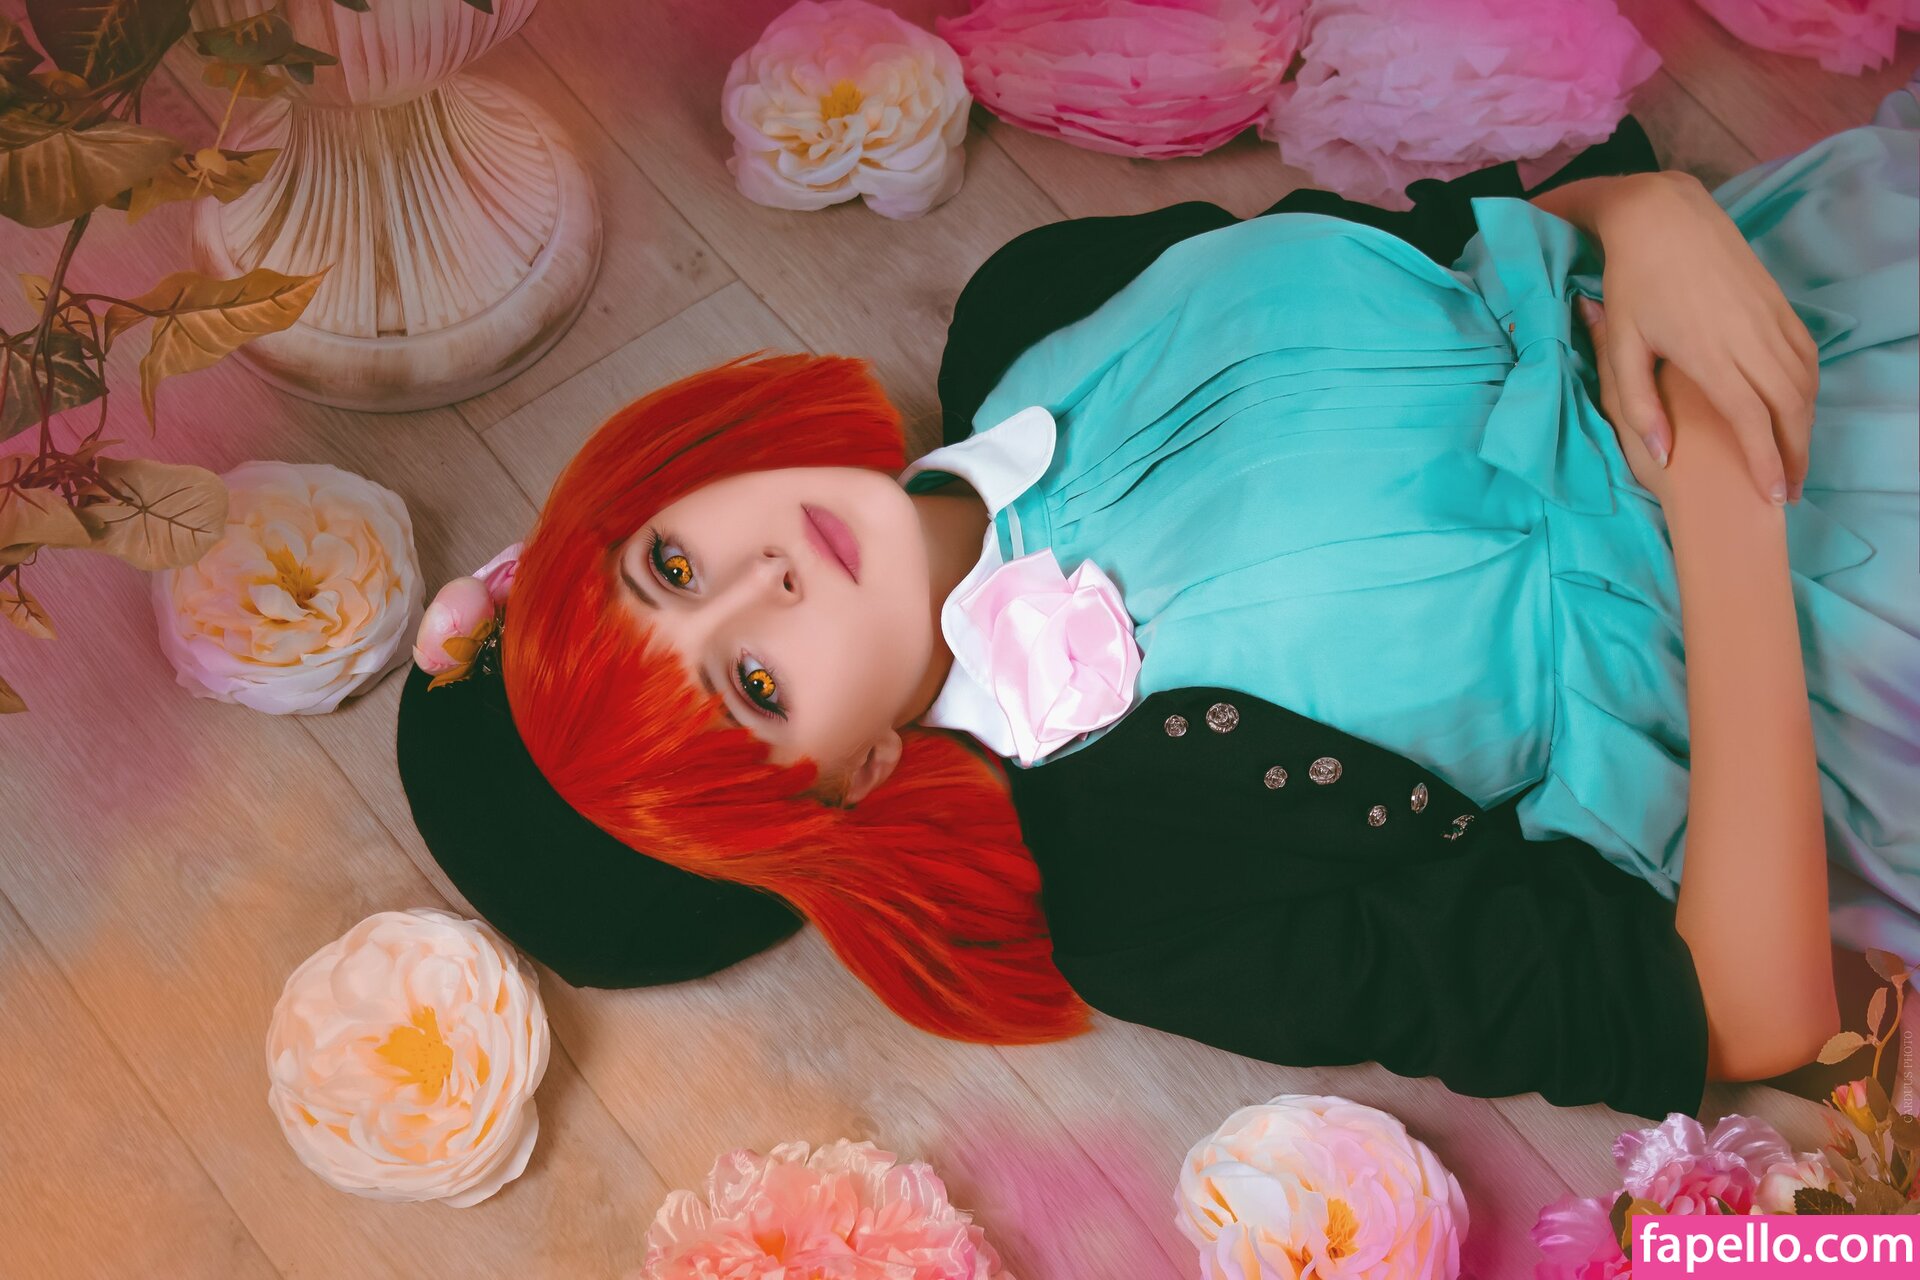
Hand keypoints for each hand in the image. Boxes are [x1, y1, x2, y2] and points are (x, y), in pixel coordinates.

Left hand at [1576, 171, 1818, 505]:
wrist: (1662, 216)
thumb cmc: (1631, 284)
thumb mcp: (1621, 346)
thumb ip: (1639, 405)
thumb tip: (1663, 455)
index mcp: (1709, 353)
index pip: (1751, 420)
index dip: (1765, 462)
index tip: (1771, 497)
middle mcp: (1749, 337)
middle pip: (1789, 407)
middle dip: (1794, 454)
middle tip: (1789, 492)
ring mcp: (1769, 317)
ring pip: (1804, 381)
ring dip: (1805, 424)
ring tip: (1794, 460)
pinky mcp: (1778, 302)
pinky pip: (1806, 353)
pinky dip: (1809, 388)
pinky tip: (1799, 410)